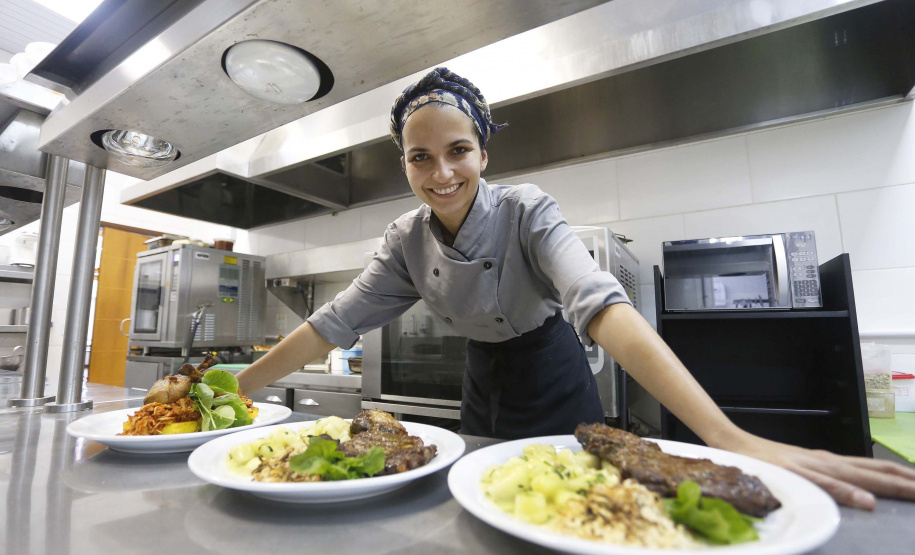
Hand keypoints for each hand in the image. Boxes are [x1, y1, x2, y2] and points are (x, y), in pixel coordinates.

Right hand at [732, 434, 914, 509]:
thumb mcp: (802, 470)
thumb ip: (824, 480)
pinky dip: (848, 492)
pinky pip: (826, 484)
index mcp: (832, 462)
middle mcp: (829, 461)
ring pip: (861, 476)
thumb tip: (850, 492)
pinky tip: (865, 500)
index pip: (878, 469)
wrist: (734, 442)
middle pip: (878, 472)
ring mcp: (814, 465)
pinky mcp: (797, 472)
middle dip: (907, 482)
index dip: (904, 476)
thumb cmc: (766, 460)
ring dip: (891, 486)